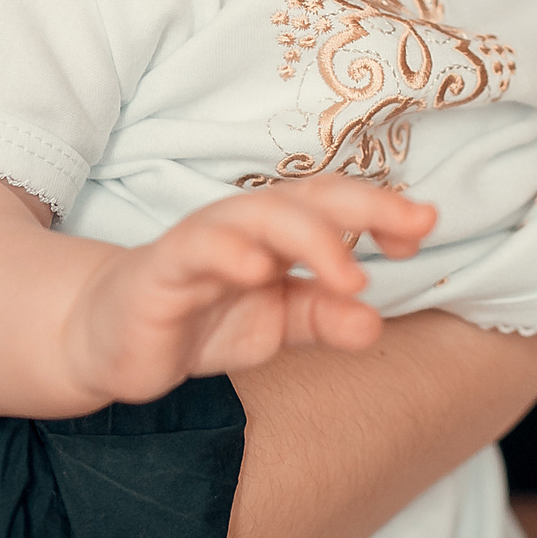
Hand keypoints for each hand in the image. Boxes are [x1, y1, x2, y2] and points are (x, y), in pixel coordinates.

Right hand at [60, 177, 436, 406]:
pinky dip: (228, 253)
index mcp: (278, 231)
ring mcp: (202, 241)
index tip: (425, 229)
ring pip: (257, 216)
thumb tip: (376, 323)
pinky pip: (196, 250)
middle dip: (363, 208)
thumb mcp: (275, 325)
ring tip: (349, 273)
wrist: (111, 339)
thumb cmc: (200, 318)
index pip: (337, 206)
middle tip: (411, 232)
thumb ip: (324, 317)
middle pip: (307, 198)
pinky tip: (258, 269)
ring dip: (307, 238)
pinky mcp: (160, 268)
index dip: (382, 210)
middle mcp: (245, 224)